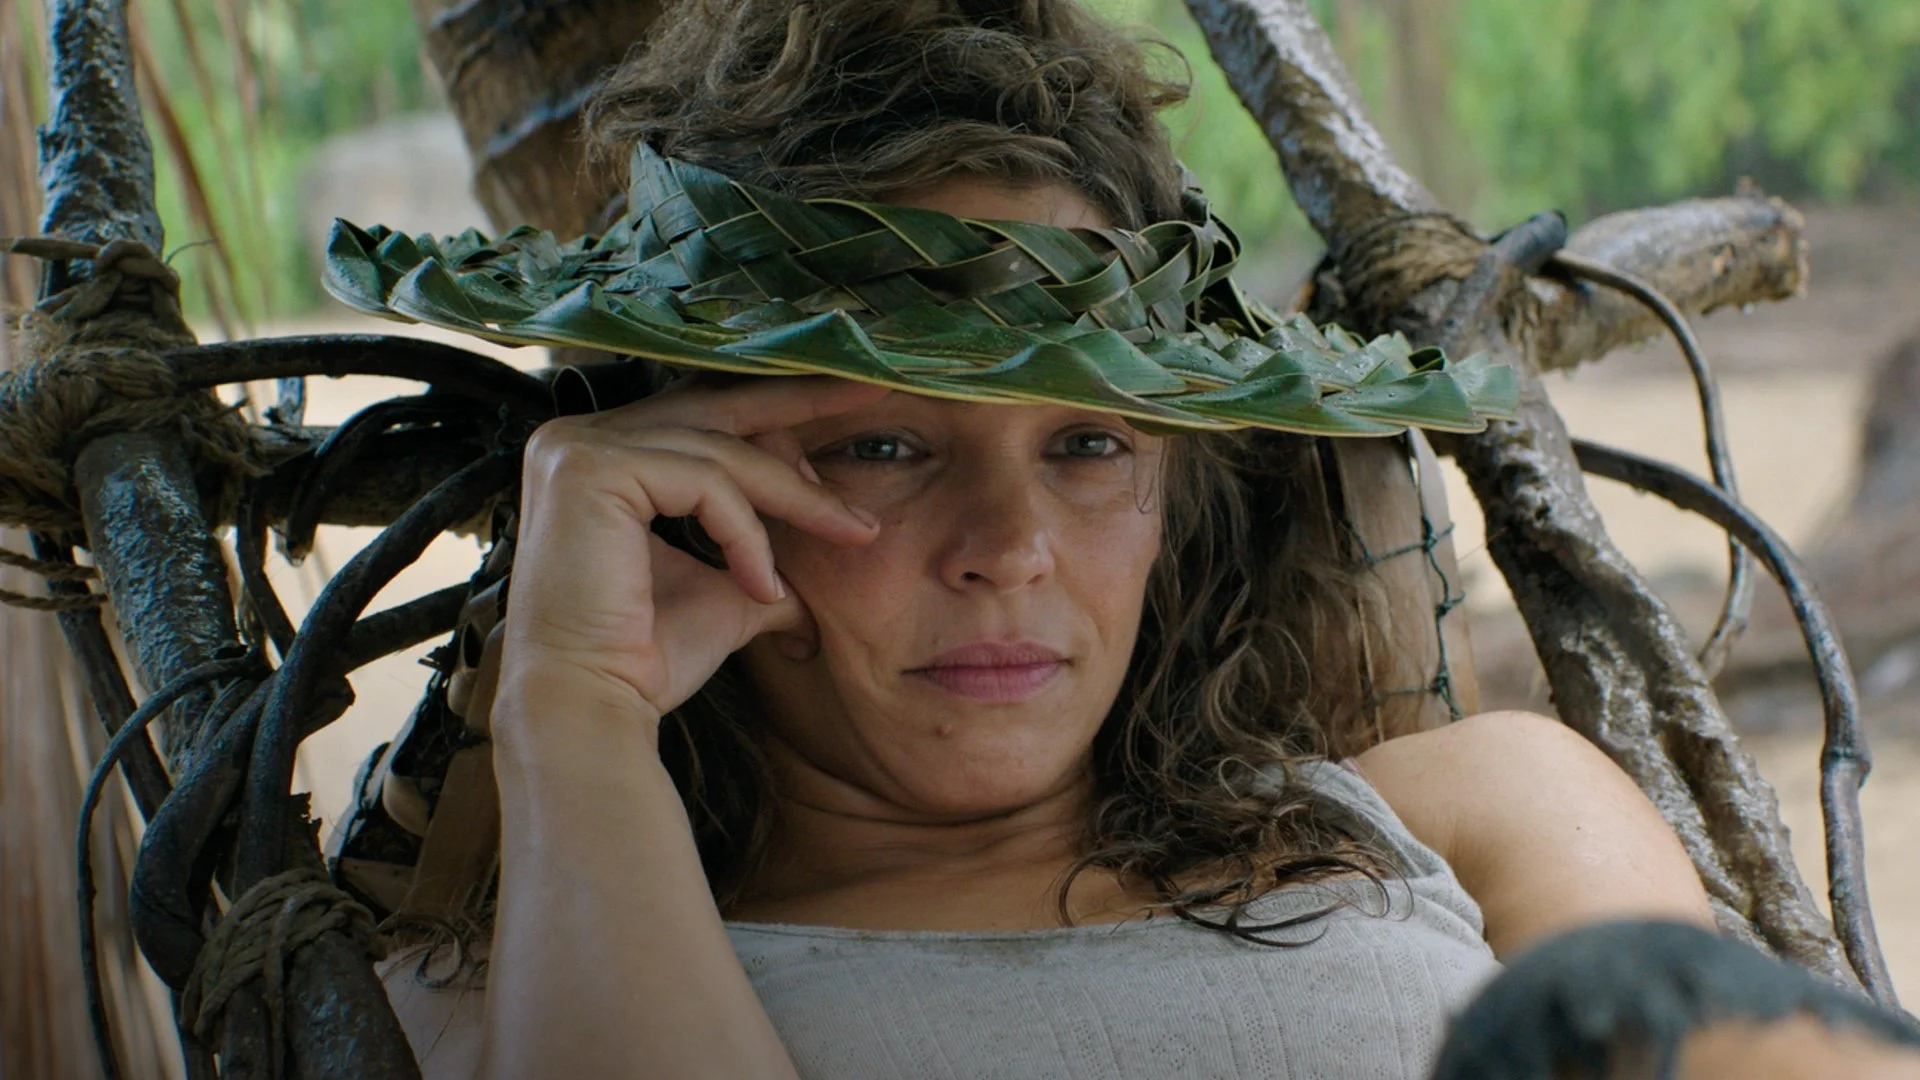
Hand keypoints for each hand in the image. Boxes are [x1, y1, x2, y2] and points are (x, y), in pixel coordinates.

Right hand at [497, 376, 885, 740]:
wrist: (591, 705)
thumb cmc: (645, 658)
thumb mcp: (727, 590)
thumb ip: (768, 555)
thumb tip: (835, 551)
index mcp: (601, 455)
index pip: (704, 416)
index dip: (779, 421)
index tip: (850, 427)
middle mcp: (578, 437)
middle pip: (716, 406)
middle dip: (803, 398)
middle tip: (873, 388)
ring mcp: (578, 447)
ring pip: (723, 452)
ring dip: (798, 499)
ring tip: (853, 534)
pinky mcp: (592, 470)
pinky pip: (705, 482)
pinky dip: (747, 533)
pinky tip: (763, 588)